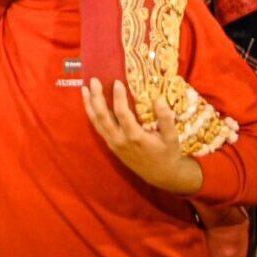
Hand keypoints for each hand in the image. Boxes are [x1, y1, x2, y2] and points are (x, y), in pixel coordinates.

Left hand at [81, 79, 203, 195]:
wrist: (161, 175)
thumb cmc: (167, 154)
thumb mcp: (172, 137)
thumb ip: (165, 119)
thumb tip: (159, 99)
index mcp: (135, 137)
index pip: (122, 114)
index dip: (118, 97)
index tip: (117, 82)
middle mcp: (120, 140)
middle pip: (103, 116)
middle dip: (97, 97)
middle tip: (94, 80)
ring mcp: (113, 143)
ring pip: (96, 122)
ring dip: (90, 105)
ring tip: (85, 89)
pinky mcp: (111, 145)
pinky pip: (98, 128)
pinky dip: (92, 114)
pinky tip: (89, 104)